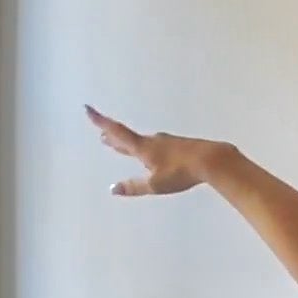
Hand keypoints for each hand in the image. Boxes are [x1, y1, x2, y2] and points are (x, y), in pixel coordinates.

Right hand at [86, 108, 226, 198]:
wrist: (210, 159)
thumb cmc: (180, 172)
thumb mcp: (155, 185)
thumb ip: (134, 186)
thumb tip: (113, 188)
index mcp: (143, 148)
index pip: (117, 133)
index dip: (100, 122)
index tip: (87, 109)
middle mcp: (152, 141)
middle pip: (127, 137)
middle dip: (112, 137)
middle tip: (101, 136)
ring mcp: (165, 142)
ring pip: (141, 142)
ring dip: (128, 143)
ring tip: (119, 144)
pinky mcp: (177, 146)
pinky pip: (154, 146)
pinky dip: (143, 148)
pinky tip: (150, 155)